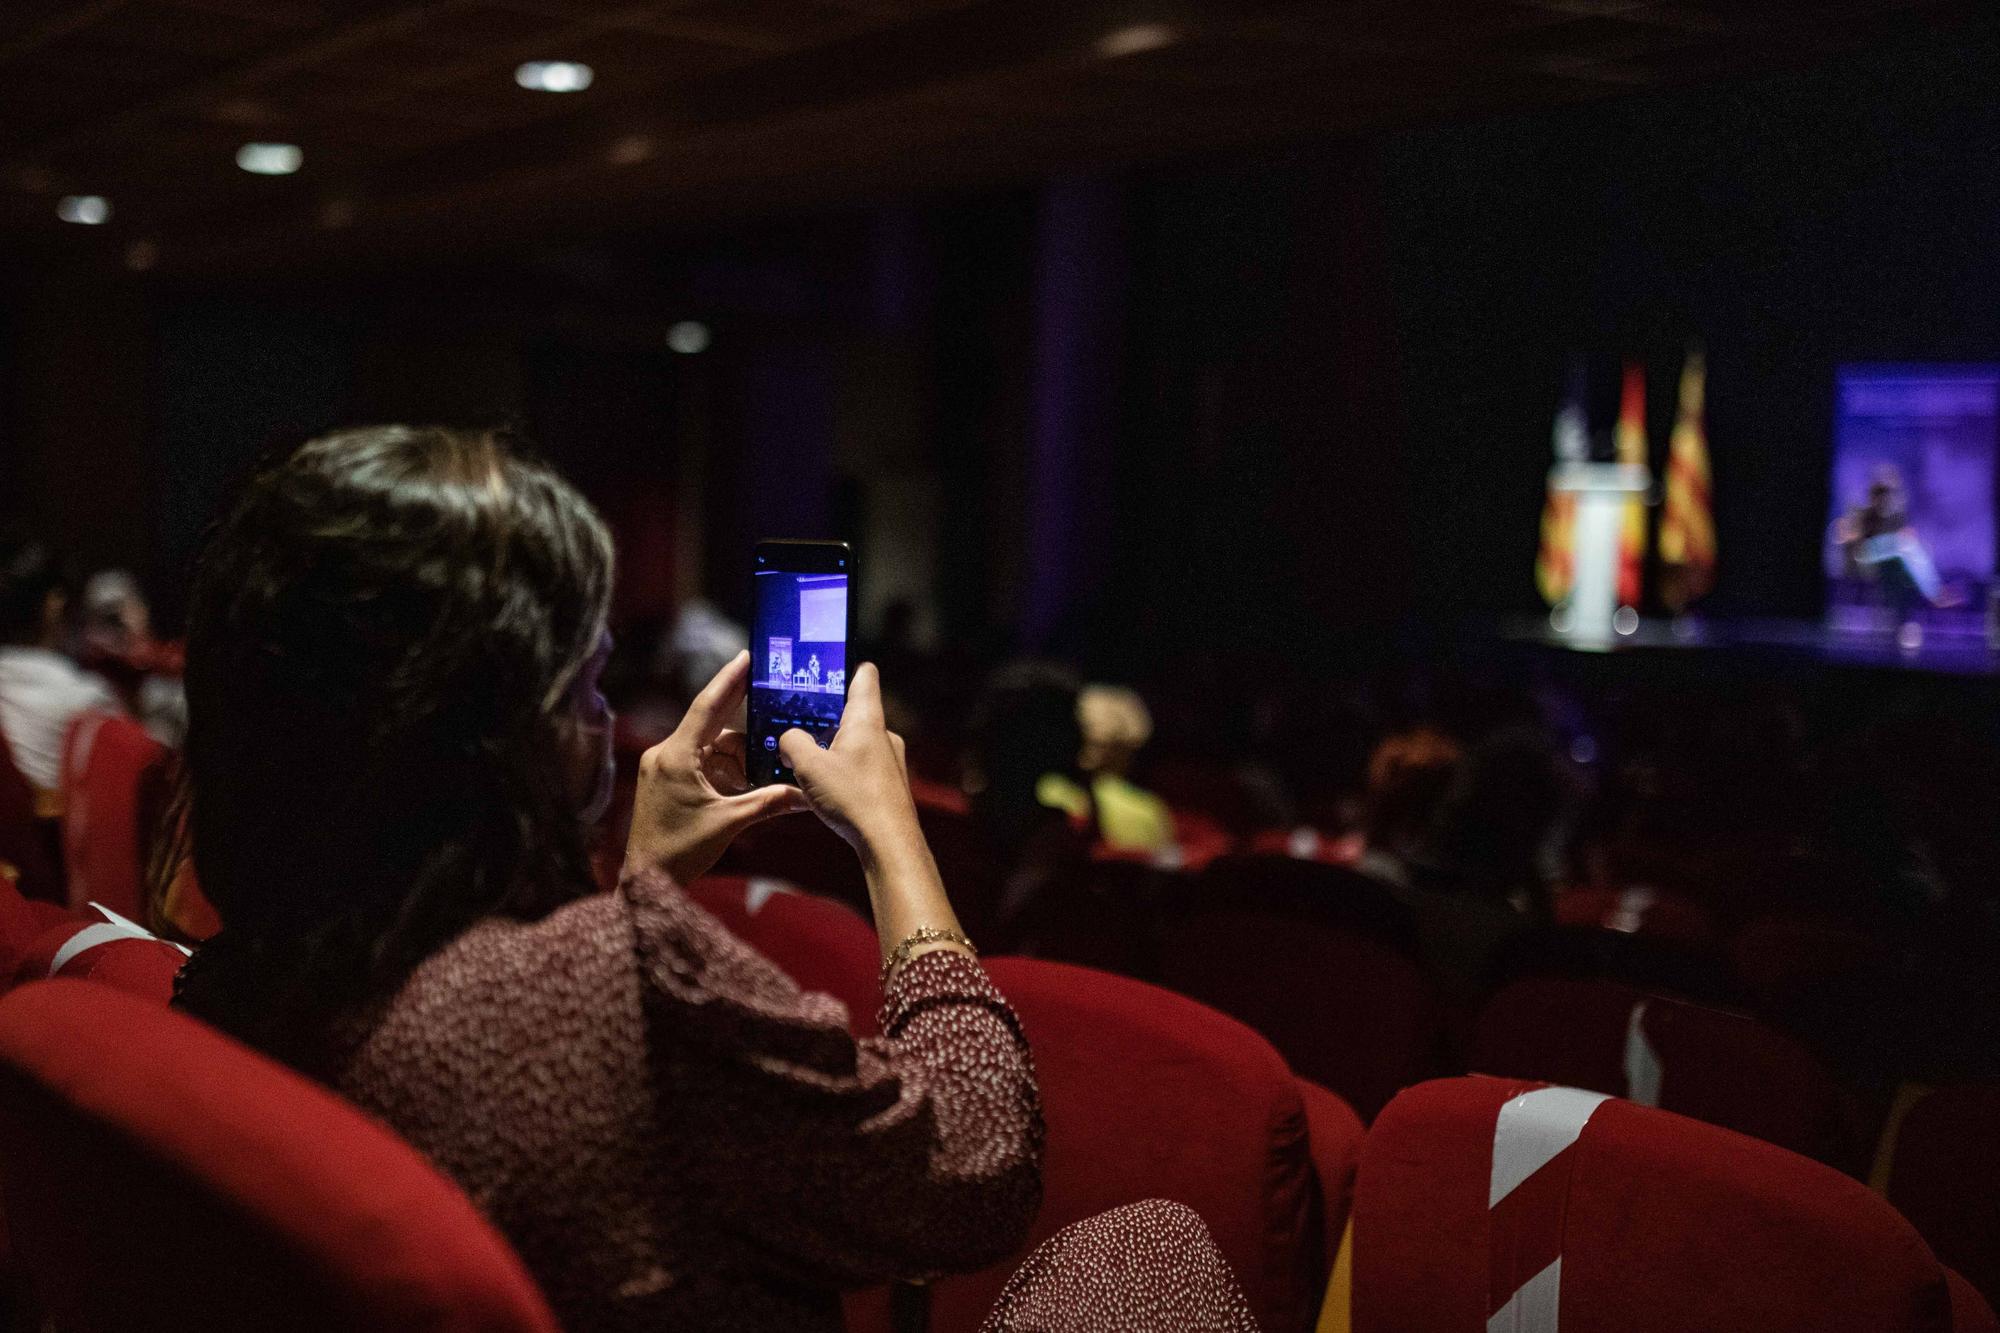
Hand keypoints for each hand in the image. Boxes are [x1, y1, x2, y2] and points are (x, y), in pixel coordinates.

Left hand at [625, 650, 808, 885]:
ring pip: (712, 747)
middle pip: (712, 724)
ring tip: (772, 760)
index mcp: (676, 756)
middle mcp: (666, 754)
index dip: (730, 679)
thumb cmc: (679, 851)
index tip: (747, 657)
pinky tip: (752, 777)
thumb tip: (805, 794)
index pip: (707, 706)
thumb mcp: (729, 822)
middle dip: (743, 715)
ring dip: (741, 754)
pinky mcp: (668, 780)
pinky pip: (704, 763)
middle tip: (772, 693)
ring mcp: (666, 767)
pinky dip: (728, 768)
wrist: (645, 878)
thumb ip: (768, 802)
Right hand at [779, 663, 921, 861]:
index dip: (843, 668)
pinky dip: (841, 771)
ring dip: (831, 749)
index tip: (821, 672)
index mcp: (867, 718)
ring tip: (805, 763)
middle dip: (825, 718)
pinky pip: (860, 767)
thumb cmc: (854, 799)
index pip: (864, 675)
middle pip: (853, 711)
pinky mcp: (888, 784)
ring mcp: (889, 760)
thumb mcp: (808, 766)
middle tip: (797, 726)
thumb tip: (788, 738)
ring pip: (855, 742)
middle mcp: (883, 734)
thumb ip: (791, 742)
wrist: (888, 843)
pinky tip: (823, 790)